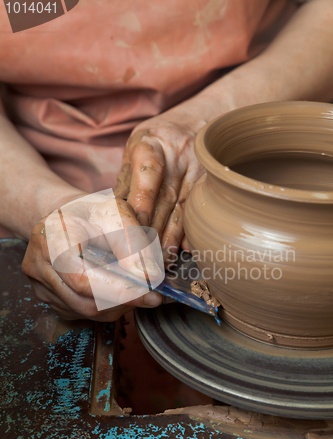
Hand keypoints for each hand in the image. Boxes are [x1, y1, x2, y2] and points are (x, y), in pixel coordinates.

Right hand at [22, 194, 162, 320]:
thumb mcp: (117, 213)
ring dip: (118, 305)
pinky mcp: (49, 299)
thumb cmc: (92, 212)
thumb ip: (134, 243)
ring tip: (135, 286)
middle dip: (124, 301)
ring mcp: (40, 286)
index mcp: (51, 239)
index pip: (83, 279)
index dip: (120, 291)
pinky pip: (82, 313)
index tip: (151, 294)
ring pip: (87, 311)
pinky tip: (116, 287)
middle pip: (86, 301)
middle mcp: (38, 266)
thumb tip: (151, 277)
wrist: (68, 216)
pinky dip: (106, 306)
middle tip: (152, 294)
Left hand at [114, 102, 207, 259]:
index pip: (148, 175)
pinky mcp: (209, 183)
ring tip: (161, 260)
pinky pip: (199, 210)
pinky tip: (185, 250)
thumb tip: (111, 214)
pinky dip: (191, 232)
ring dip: (172, 237)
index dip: (143, 202)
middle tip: (142, 257)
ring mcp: (198, 169)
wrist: (197, 122)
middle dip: (154, 231)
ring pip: (184, 208)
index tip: (134, 228)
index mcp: (153, 144)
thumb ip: (126, 179)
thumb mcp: (136, 147)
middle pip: (166, 199)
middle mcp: (179, 156)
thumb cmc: (157, 139)